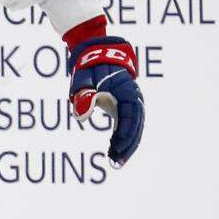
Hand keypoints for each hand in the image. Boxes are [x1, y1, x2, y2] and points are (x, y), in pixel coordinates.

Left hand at [68, 36, 145, 166]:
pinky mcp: (124, 106)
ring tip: (115, 162)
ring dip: (126, 144)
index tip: (116, 150)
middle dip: (127, 146)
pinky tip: (113, 149)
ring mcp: (131, 102)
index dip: (124, 135)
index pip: (130, 117)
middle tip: (116, 164)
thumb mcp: (83, 79)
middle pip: (136, 126)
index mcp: (127, 91)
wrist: (96, 53)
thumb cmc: (88, 67)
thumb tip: (82, 116)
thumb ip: (83, 95)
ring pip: (134, 127)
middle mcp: (133, 98)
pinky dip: (123, 137)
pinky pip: (128, 124)